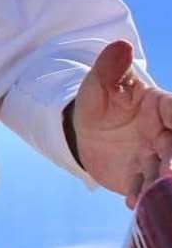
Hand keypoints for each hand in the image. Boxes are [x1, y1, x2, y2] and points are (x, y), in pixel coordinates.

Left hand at [72, 40, 171, 207]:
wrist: (83, 133)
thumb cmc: (98, 103)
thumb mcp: (97, 85)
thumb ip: (109, 68)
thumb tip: (120, 45)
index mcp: (161, 106)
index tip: (170, 128)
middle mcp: (164, 133)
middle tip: (168, 173)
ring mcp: (154, 157)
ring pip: (163, 170)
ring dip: (158, 182)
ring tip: (148, 192)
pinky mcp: (140, 177)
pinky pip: (142, 187)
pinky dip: (139, 195)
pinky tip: (132, 203)